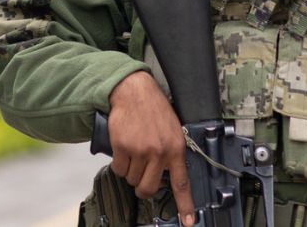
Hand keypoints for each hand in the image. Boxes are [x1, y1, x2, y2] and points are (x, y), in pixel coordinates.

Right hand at [108, 71, 194, 225]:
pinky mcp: (122, 147)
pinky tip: (123, 149)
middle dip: (143, 189)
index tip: (187, 222)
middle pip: (148, 188)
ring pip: (132, 179)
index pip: (181, 183)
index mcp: (176, 149)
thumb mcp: (173, 130)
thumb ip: (172, 153)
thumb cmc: (154, 109)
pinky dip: (119, 164)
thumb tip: (166, 176)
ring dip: (130, 172)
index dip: (185, 205)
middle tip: (141, 181)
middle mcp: (159, 152)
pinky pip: (119, 169)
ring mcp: (140, 150)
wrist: (134, 91)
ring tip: (133, 153)